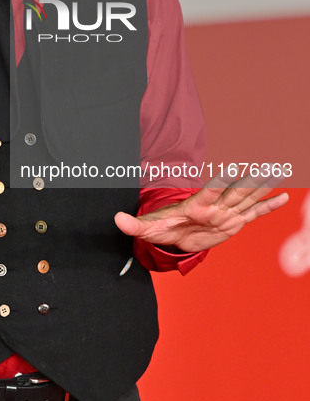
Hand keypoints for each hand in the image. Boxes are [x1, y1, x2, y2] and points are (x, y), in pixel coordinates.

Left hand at [114, 179, 288, 252]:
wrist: (176, 234)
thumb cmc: (163, 228)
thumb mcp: (148, 228)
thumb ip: (133, 225)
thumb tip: (116, 220)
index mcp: (196, 205)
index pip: (209, 192)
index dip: (219, 182)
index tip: (231, 169)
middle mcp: (215, 207)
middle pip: (234, 191)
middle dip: (249, 180)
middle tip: (265, 165)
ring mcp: (226, 213)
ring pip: (247, 198)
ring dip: (262, 187)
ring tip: (278, 173)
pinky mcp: (234, 222)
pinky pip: (253, 213)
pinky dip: (267, 206)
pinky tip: (283, 197)